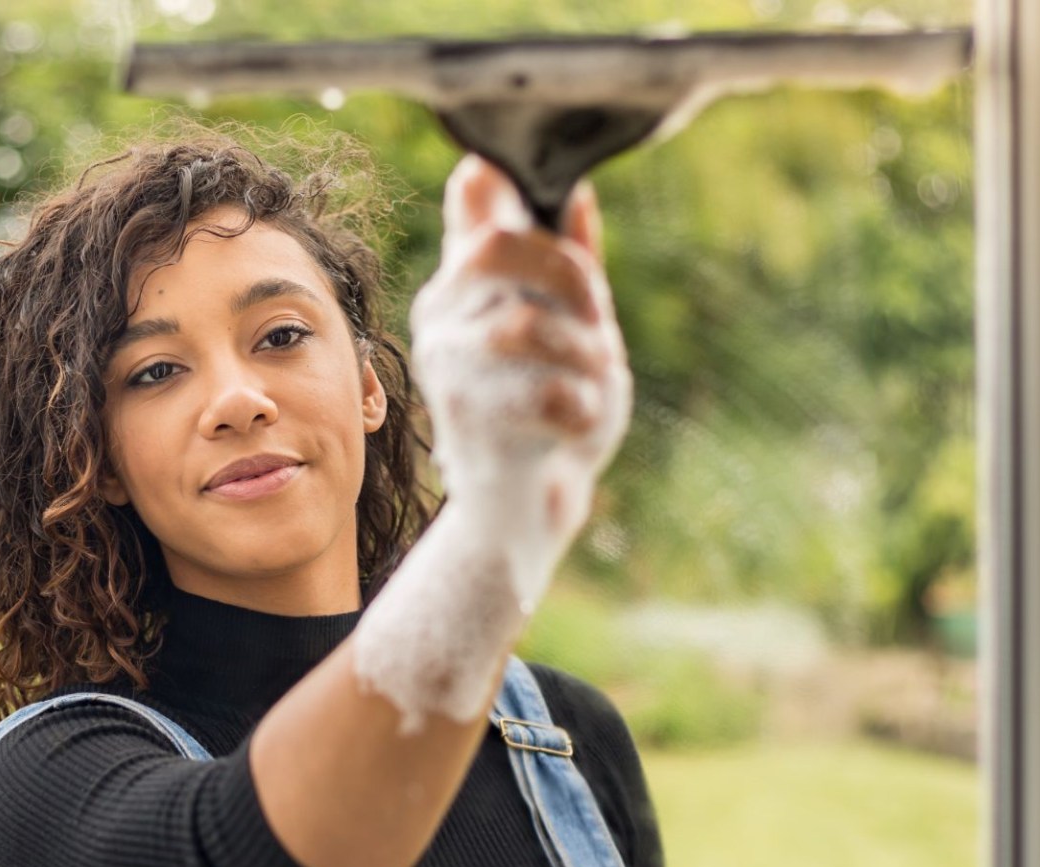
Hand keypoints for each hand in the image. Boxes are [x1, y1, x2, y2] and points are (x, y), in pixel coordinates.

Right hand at [409, 154, 632, 503]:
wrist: (526, 506)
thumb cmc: (547, 409)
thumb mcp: (568, 327)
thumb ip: (569, 261)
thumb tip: (577, 187)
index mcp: (458, 289)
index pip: (482, 207)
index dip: (535, 212)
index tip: (578, 253)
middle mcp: (440, 322)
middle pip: (501, 247)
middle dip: (571, 277)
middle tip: (599, 319)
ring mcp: (450, 370)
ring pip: (530, 323)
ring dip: (586, 352)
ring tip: (597, 380)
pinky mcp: (473, 421)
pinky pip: (551, 390)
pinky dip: (585, 406)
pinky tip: (580, 422)